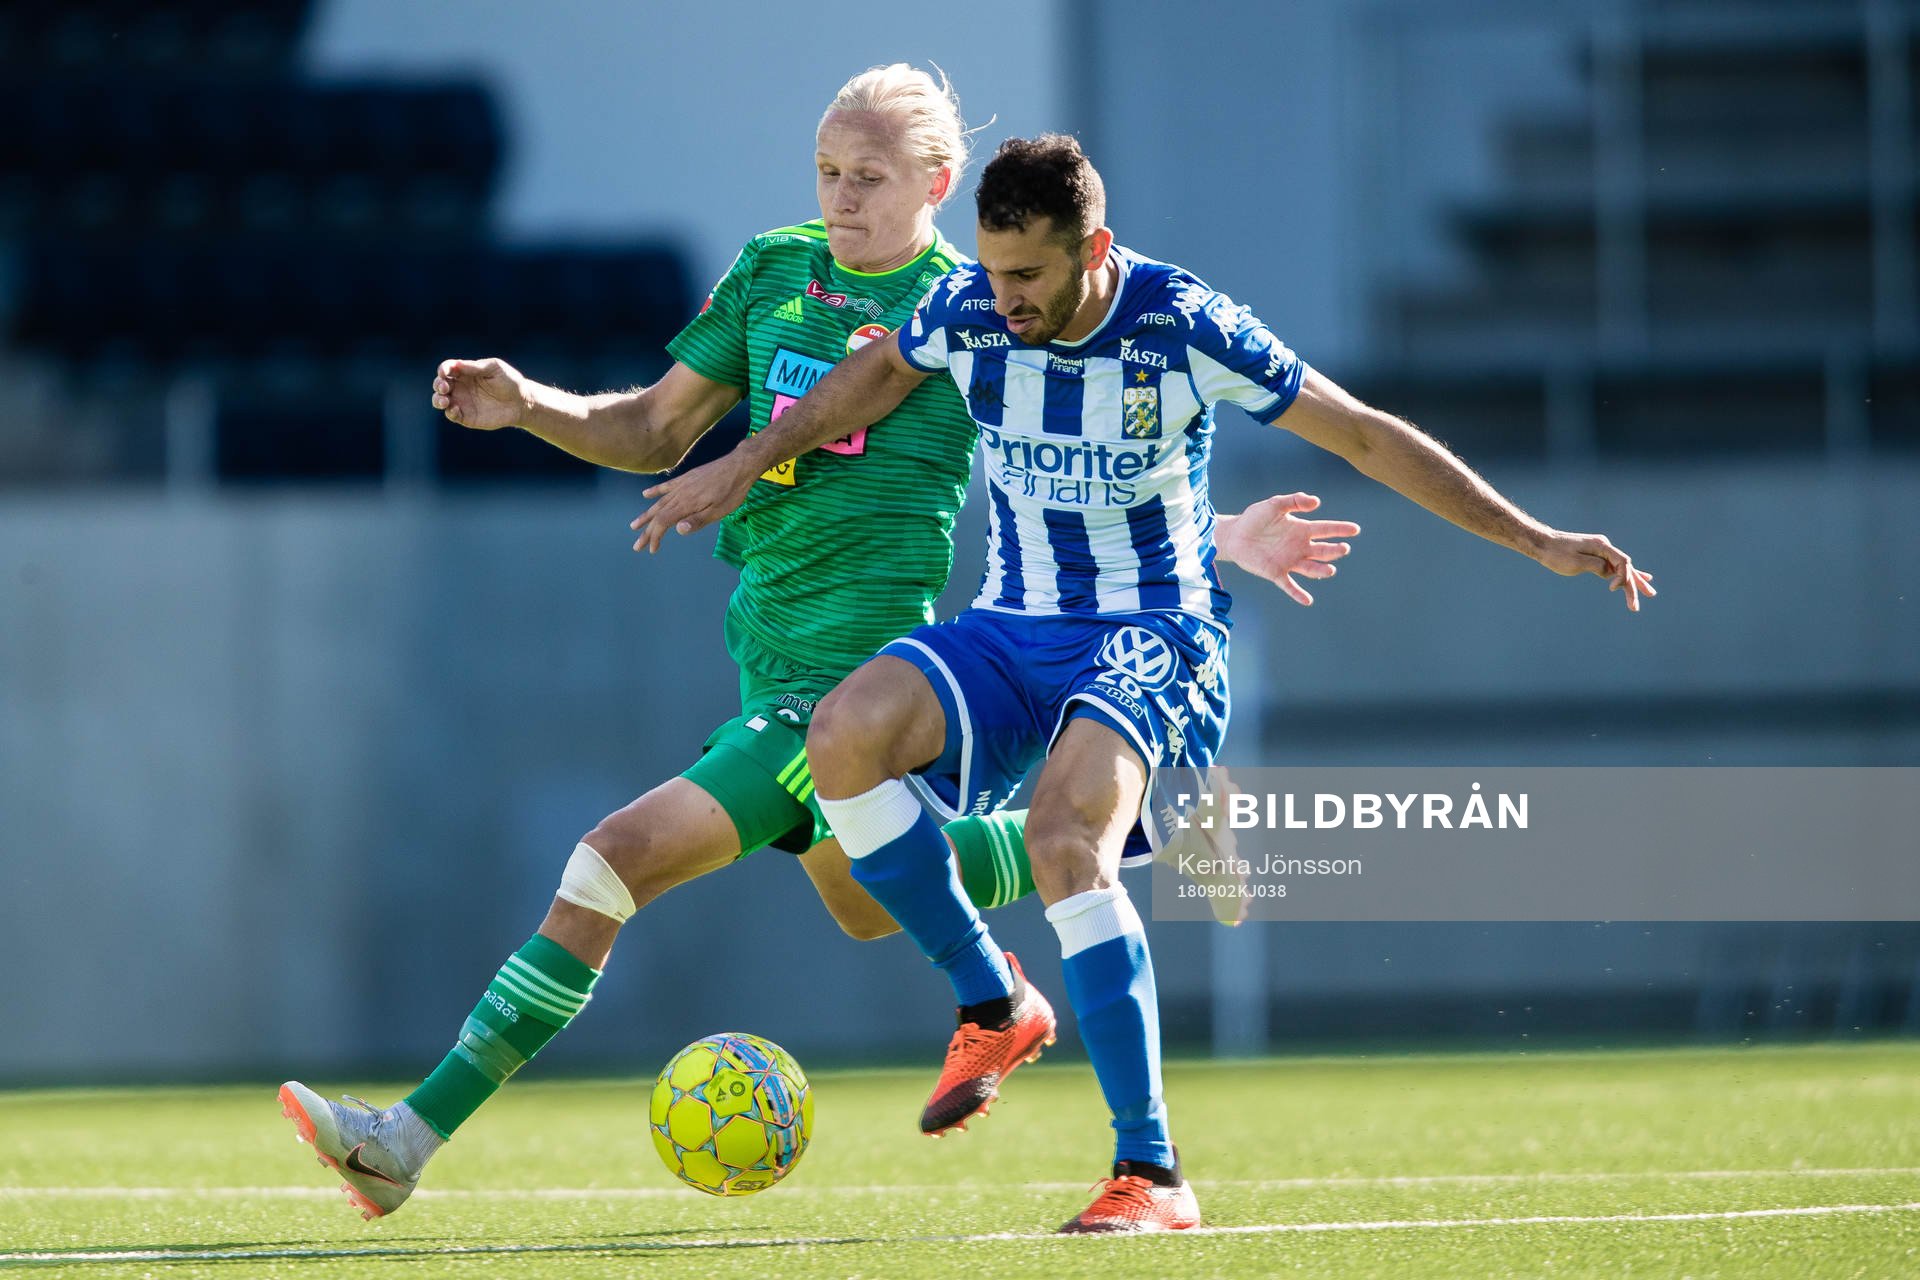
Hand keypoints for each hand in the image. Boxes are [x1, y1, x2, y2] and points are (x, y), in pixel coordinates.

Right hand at [431, 357, 529, 429]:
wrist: (522, 402)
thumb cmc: (509, 381)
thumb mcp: (494, 368)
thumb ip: (474, 367)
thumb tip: (455, 364)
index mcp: (465, 372)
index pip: (447, 369)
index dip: (443, 369)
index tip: (444, 372)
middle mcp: (460, 386)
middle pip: (440, 384)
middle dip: (438, 384)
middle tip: (445, 387)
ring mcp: (462, 401)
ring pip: (440, 400)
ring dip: (437, 399)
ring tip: (445, 400)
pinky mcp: (466, 416)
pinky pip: (452, 415)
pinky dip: (450, 412)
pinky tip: (455, 409)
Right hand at [631, 454, 756, 551]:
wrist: (739, 466)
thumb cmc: (732, 491)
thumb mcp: (719, 511)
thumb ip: (698, 520)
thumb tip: (678, 530)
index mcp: (687, 504)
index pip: (663, 523)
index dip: (655, 537)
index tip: (652, 549)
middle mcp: (680, 494)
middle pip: (658, 514)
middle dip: (646, 531)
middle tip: (637, 546)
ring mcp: (682, 485)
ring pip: (659, 502)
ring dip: (646, 514)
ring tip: (635, 525)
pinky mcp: (687, 478)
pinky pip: (666, 486)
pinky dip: (654, 491)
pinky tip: (645, 495)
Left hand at [1214, 492, 1359, 606]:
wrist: (1234, 535)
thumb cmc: (1254, 519)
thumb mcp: (1274, 504)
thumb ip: (1294, 501)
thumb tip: (1317, 502)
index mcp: (1301, 530)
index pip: (1326, 530)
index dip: (1341, 529)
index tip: (1355, 529)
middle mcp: (1299, 547)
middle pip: (1323, 551)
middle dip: (1335, 550)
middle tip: (1343, 549)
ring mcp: (1289, 561)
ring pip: (1311, 569)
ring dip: (1322, 571)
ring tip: (1330, 570)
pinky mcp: (1276, 573)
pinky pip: (1290, 586)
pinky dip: (1298, 593)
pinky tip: (1307, 600)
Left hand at [1532, 530, 1656, 611]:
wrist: (1542, 544)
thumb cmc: (1556, 554)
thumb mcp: (1576, 563)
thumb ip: (1596, 567)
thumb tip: (1609, 572)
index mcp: (1602, 546)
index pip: (1623, 562)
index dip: (1623, 577)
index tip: (1612, 589)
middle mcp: (1604, 546)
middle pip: (1625, 567)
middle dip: (1635, 583)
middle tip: (1649, 596)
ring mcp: (1601, 551)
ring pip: (1621, 568)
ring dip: (1633, 581)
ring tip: (1649, 592)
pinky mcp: (1595, 556)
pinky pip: (1613, 567)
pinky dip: (1623, 575)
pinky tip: (1637, 578)